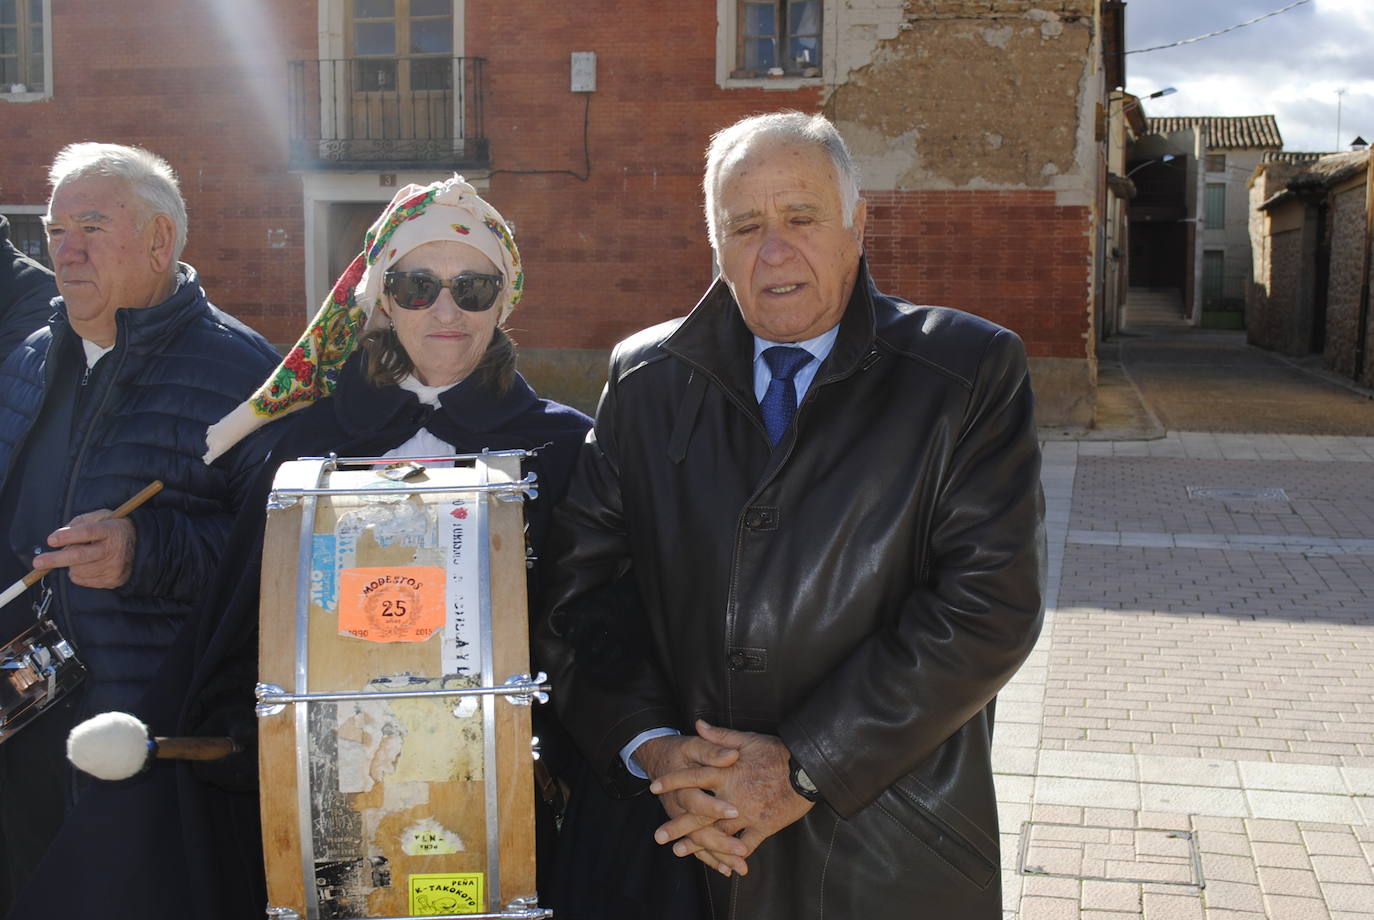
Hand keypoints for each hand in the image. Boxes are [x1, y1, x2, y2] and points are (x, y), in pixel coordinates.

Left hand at [33, 510, 135, 588]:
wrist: (139, 545)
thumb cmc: (113, 529)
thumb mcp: (100, 516)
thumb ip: (79, 523)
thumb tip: (58, 537)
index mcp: (111, 530)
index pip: (88, 532)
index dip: (68, 536)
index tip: (51, 540)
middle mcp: (114, 549)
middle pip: (80, 556)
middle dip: (56, 559)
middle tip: (39, 562)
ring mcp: (114, 567)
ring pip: (78, 570)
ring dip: (71, 564)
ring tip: (80, 557)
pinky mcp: (112, 580)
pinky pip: (83, 580)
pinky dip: (78, 573)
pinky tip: (87, 565)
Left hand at [651, 720, 813, 869]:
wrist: (809, 771)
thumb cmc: (778, 752)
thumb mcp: (748, 739)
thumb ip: (720, 736)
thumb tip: (697, 724)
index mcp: (727, 772)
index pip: (694, 777)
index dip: (673, 782)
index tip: (653, 788)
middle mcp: (733, 796)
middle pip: (700, 812)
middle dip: (678, 825)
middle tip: (659, 836)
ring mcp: (748, 814)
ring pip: (718, 833)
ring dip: (698, 844)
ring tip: (680, 851)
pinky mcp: (763, 827)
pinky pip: (746, 845)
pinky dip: (733, 856)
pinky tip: (721, 865)